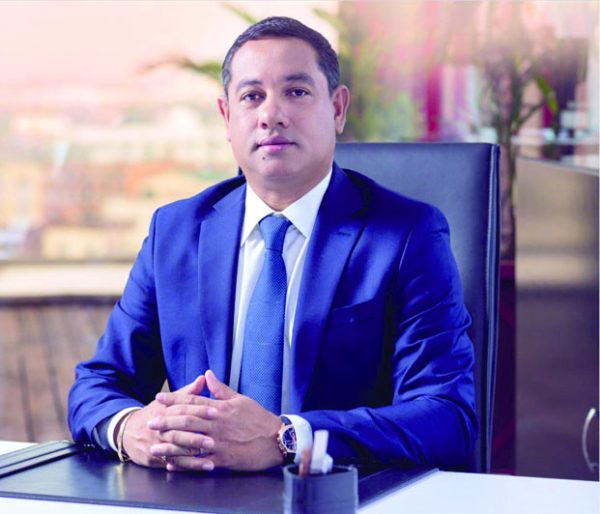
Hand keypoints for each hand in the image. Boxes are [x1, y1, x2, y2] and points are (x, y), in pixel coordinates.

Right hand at [121, 375, 205, 467]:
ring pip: (176, 450)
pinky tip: (203, 467)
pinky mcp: (154, 459)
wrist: (126, 431)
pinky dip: (188, 466)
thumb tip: (203, 378)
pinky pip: (173, 463)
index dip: (200, 410)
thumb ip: (187, 393)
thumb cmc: (154, 414)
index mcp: (165, 411)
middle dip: (196, 436)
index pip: (183, 409)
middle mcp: (160, 428)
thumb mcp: (167, 402)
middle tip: (213, 440)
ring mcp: (156, 444)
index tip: (216, 411)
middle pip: (178, 431)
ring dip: (194, 455)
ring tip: (210, 457)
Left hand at [149, 370, 282, 471]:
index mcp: (221, 408)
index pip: (193, 401)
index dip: (174, 399)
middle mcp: (217, 424)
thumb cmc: (259, 418)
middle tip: (151, 422)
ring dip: (170, 445)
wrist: (276, 440)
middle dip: (166, 421)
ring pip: (189, 442)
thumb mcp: (241, 399)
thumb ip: (221, 389)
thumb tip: (208, 375)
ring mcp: (219, 442)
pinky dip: (185, 463)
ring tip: (154, 446)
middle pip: (186, 421)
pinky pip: (199, 461)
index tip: (159, 398)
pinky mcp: (223, 458)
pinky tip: (172, 464)